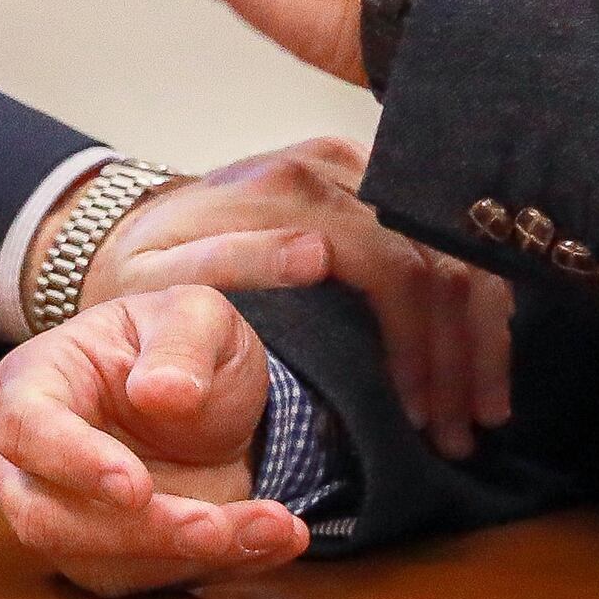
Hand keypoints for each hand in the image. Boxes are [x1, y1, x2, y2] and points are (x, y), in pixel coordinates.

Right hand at [0, 285, 307, 597]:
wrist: (210, 397)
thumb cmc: (181, 344)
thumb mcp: (197, 315)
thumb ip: (182, 343)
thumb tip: (162, 394)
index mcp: (35, 382)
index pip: (28, 430)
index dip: (75, 463)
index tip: (136, 487)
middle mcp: (32, 462)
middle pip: (49, 519)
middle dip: (139, 533)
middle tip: (217, 527)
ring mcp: (64, 517)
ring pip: (104, 564)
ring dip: (193, 556)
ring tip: (277, 526)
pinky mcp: (109, 560)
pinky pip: (155, 583)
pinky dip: (222, 569)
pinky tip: (275, 541)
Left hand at [73, 139, 517, 459]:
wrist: (121, 229)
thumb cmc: (138, 272)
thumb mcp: (158, 280)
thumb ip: (231, 264)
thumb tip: (319, 256)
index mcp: (291, 190)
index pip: (397, 264)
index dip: (424, 348)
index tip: (426, 417)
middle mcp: (334, 168)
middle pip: (441, 256)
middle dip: (466, 351)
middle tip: (468, 430)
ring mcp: (356, 171)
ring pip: (454, 249)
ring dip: (477, 336)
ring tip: (477, 416)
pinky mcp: (364, 185)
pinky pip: (437, 244)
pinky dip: (462, 309)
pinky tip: (468, 366)